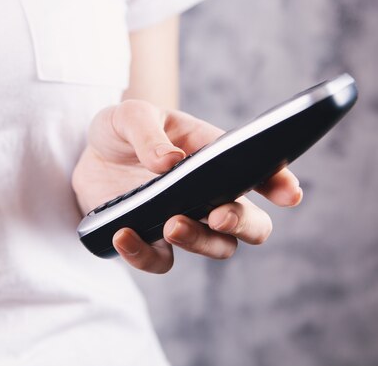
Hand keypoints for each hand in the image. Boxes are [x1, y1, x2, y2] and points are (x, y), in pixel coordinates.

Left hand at [72, 100, 302, 273]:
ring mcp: (184, 219)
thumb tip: (169, 162)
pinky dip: (144, 255)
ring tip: (171, 223)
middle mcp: (209, 193)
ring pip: (218, 247)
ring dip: (201, 242)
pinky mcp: (153, 240)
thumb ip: (148, 133)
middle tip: (219, 215)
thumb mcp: (130, 116)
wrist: (88, 156)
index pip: (256, 171)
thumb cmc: (121, 130)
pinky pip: (161, 261)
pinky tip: (124, 234)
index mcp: (213, 156)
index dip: (279, 183)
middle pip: (251, 223)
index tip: (288, 193)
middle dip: (243, 223)